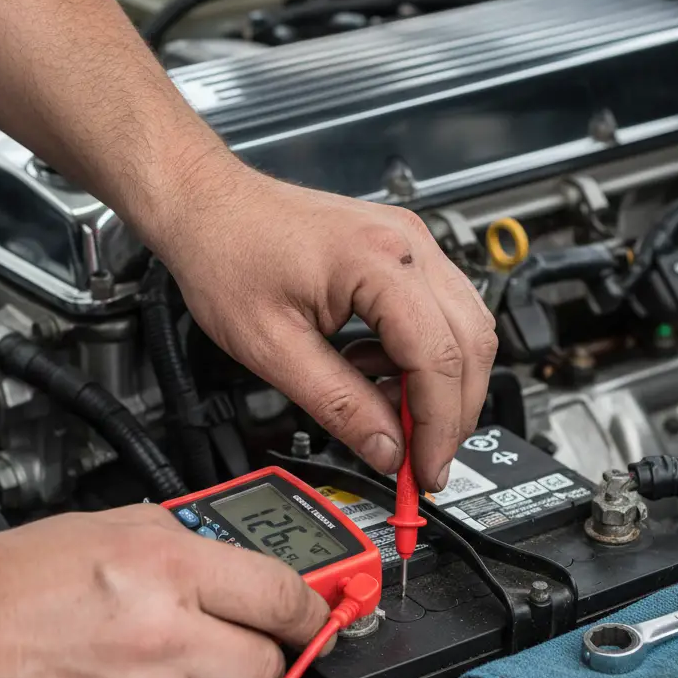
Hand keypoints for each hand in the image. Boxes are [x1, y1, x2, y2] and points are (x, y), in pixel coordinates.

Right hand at [0, 506, 329, 677]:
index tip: (322, 616)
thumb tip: (236, 564)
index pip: (281, 595)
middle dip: (259, 650)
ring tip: (159, 661)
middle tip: (230, 637)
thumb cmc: (4, 583)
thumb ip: (182, 543)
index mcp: (165, 566)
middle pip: (267, 662)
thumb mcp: (105, 526)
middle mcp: (162, 634)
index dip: (313, 608)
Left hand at [157, 165, 496, 492]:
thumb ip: (338, 405)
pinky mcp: (399, 251)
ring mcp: (410, 243)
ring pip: (463, 329)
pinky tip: (376, 373)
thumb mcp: (274, 348)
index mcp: (379, 262)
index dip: (439, 428)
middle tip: (422, 460)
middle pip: (471, 344)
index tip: (425, 472)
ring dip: (440, 386)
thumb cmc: (226, 252)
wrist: (206, 205)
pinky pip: (436, 313)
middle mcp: (408, 244)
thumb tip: (385, 449)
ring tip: (387, 414)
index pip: (440, 359)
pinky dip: (420, 357)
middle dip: (452, 413)